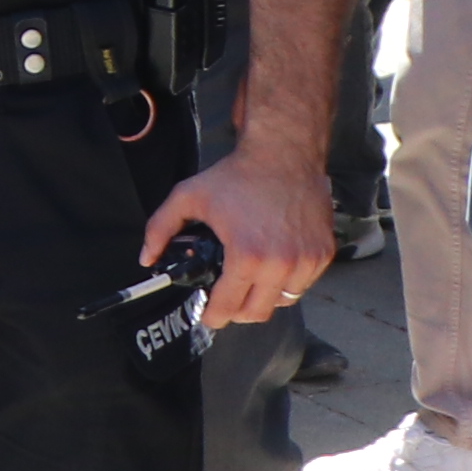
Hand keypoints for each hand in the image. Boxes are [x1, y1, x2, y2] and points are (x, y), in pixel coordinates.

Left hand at [143, 146, 329, 329]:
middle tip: (227, 300)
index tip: (208, 316)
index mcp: (247, 256)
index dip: (213, 316)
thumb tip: (147, 258)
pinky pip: (304, 283)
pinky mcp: (324, 253)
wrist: (284, 154)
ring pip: (284, 301)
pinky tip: (273, 266)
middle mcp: (281, 264)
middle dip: (237, 311)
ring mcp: (306, 260)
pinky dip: (288, 281)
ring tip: (250, 281)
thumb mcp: (188, 197)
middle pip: (257, 313)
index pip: (228, 307)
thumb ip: (160, 229)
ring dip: (264, 297)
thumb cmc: (237, 176)